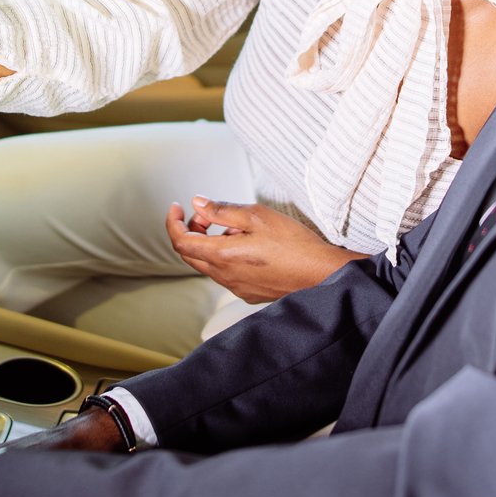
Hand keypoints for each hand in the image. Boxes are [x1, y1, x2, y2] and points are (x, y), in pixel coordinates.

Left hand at [164, 198, 364, 303]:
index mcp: (222, 256)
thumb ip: (223, 210)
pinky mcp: (249, 292)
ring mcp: (236, 287)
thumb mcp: (257, 216)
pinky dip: (225, 256)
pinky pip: (225, 273)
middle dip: (191, 230)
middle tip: (207, 214)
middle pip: (190, 255)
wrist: (321, 274)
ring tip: (236, 227)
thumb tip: (198, 204)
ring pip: (208, 264)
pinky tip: (248, 245)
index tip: (177, 207)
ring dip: (210, 243)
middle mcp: (225, 276)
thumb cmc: (294, 244)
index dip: (173, 222)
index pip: (181, 242)